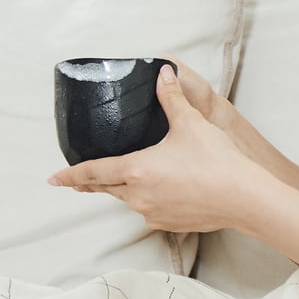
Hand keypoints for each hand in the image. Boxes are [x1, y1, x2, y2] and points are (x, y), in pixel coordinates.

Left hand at [47, 63, 255, 232]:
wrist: (244, 197)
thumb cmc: (216, 160)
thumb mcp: (190, 123)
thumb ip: (171, 98)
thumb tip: (163, 73)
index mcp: (136, 169)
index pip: (93, 172)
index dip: (71, 175)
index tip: (53, 179)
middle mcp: (139, 196)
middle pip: (107, 188)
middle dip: (92, 184)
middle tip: (77, 182)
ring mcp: (154, 213)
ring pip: (130, 200)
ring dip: (125, 190)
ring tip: (128, 180)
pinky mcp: (170, 224)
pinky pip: (150, 211)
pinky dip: (149, 200)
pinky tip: (162, 192)